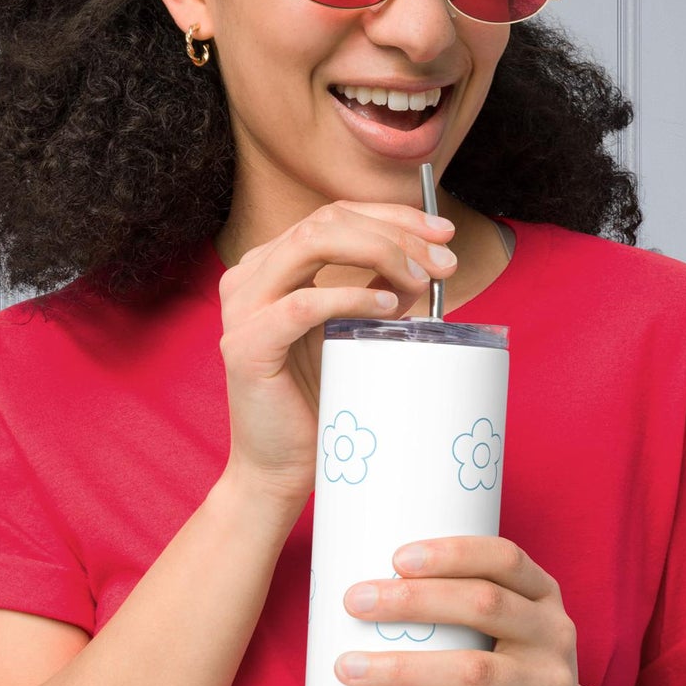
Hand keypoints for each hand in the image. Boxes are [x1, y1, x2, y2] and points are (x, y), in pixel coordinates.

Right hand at [217, 201, 457, 511]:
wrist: (278, 470)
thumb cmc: (316, 405)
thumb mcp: (352, 334)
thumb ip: (375, 292)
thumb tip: (426, 265)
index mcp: (269, 267)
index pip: (334, 215)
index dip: (393, 215)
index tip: (444, 233)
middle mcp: (247, 278)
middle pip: (327, 221)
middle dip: (396, 232)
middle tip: (444, 262)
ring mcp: (241, 309)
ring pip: (313, 243)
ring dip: (380, 252)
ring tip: (422, 281)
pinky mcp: (245, 346)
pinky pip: (304, 304)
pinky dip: (352, 297)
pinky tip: (388, 307)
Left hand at [334, 536, 588, 685]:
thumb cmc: (505, 670)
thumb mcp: (500, 629)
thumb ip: (456, 607)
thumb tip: (359, 591)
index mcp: (541, 595)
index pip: (503, 558)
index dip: (451, 554)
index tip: (395, 558)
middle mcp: (554, 632)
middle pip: (482, 605)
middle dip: (412, 601)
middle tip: (352, 603)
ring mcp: (551, 685)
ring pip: (473, 671)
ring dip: (402, 669)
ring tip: (347, 668)